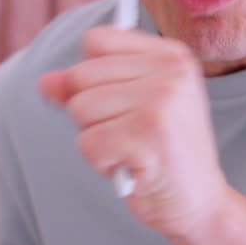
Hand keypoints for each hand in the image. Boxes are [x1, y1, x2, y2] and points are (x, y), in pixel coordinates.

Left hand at [40, 25, 229, 240]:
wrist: (199, 204)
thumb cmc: (162, 154)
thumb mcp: (128, 107)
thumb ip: (86, 87)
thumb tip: (46, 82)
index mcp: (170, 55)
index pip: (96, 40)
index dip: (89, 76)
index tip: (117, 101)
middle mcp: (171, 71)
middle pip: (81, 75)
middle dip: (92, 114)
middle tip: (130, 135)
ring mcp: (161, 101)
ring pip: (80, 108)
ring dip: (97, 139)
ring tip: (131, 150)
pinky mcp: (148, 134)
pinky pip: (88, 142)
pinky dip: (101, 162)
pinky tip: (131, 167)